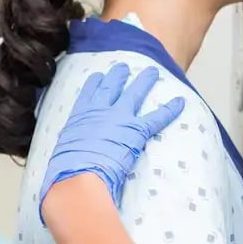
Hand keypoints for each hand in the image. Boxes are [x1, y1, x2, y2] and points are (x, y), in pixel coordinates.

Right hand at [38, 63, 183, 218]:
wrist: (78, 177)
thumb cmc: (66, 171)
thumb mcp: (62, 154)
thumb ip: (70, 149)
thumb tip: (67, 160)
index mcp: (80, 117)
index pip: (88, 94)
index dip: (95, 84)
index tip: (99, 75)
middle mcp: (99, 112)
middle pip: (111, 88)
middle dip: (119, 76)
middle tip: (124, 67)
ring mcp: (118, 119)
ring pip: (135, 94)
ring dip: (145, 82)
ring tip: (152, 72)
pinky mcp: (136, 131)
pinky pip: (157, 117)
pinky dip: (170, 109)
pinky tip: (180, 102)